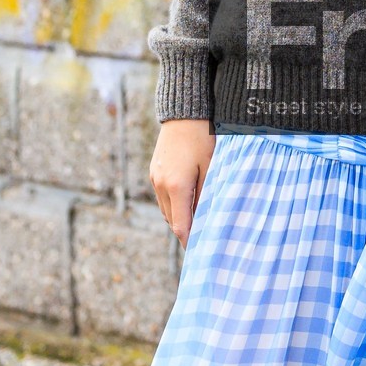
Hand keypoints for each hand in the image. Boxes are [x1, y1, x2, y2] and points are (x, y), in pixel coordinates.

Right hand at [150, 120, 215, 243]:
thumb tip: (205, 219)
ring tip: (196, 221)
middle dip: (185, 231)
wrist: (184, 113)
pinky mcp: (153, 172)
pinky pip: (162, 196)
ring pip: (166, 209)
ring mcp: (155, 178)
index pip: (180, 225)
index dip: (189, 241)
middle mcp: (161, 185)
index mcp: (177, 186)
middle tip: (202, 239)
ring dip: (178, 217)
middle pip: (171, 220)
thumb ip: (207, 195)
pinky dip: (173, 204)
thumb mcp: (212, 167)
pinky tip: (187, 202)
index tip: (199, 252)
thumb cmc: (204, 138)